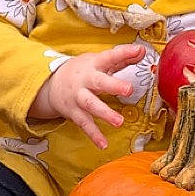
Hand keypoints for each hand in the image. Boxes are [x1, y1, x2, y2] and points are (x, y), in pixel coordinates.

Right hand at [29, 45, 145, 148]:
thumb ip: (122, 58)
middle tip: (128, 90)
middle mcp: (86, 80)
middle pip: (99, 82)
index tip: (139, 51)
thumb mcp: (99, 61)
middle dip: (113, 86)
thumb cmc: (82, 71)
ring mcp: (79, 97)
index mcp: (94, 65)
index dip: (124, 53)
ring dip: (105, 113)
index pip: (110, 57)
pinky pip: (85, 124)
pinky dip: (94, 135)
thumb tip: (142, 52)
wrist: (52, 84)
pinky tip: (103, 144)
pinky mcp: (74, 112)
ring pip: (91, 105)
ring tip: (119, 122)